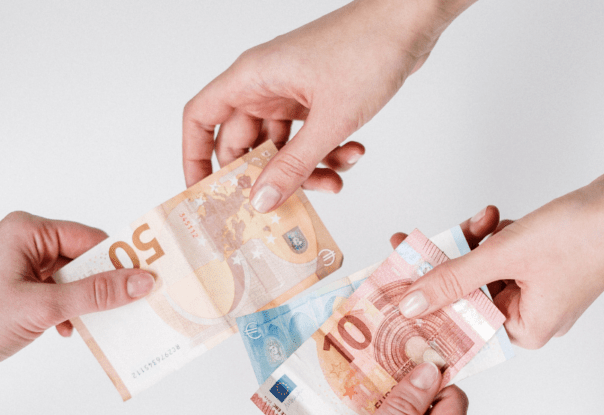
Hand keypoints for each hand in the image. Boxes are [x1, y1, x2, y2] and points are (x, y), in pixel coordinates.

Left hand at [0, 211, 154, 409]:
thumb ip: (96, 294)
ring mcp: (22, 267)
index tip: (151, 280)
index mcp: (29, 231)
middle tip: (137, 305)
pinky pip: (60, 295)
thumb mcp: (43, 307)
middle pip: (86, 259)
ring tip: (101, 323)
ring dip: (88, 303)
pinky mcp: (19, 291)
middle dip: (107, 285)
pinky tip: (69, 331)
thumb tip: (142, 281)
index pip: (92, 239)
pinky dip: (71, 312)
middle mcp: (26, 243)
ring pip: (75, 280)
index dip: (122, 260)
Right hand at [183, 0, 475, 211]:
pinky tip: (353, 153)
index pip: (201, 119)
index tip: (204, 194)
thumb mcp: (329, 120)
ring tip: (334, 180)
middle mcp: (266, 84)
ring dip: (307, 169)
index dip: (195, 158)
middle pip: (246, 143)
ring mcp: (292, 91)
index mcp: (252, 78)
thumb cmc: (366, 50)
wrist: (409, 22)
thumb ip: (293, 166)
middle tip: (283, 203)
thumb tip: (261, 200)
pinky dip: (328, 153)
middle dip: (267, 176)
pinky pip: (310, 137)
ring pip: (283, 146)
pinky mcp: (318, 97)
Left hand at [393, 169, 603, 348]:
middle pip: (469, 293)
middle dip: (449, 263)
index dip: (426, 306)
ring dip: (475, 241)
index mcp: (525, 330)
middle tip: (414, 244)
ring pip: (486, 268)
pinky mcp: (548, 262)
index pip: (461, 325)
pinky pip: (506, 253)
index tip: (394, 288)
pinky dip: (497, 235)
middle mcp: (533, 316)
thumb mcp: (504, 256)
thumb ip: (453, 279)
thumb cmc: (584, 237)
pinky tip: (496, 217)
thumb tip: (411, 303)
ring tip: (480, 220)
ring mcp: (542, 289)